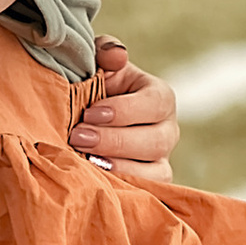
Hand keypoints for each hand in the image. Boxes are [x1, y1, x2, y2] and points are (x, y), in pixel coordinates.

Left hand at [78, 38, 176, 179]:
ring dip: (119, 169)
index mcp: (159, 97)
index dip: (125, 110)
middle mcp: (167, 130)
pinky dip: (122, 189)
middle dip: (115, 141)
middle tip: (78, 138)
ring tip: (85, 162)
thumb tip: (116, 55)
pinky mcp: (149, 186)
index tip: (90, 113)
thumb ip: (105, 51)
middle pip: (156, 141)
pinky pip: (146, 194)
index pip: (156, 104)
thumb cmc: (92, 85)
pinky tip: (94, 182)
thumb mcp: (96, 62)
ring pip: (156, 173)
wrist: (81, 116)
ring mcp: (161, 161)